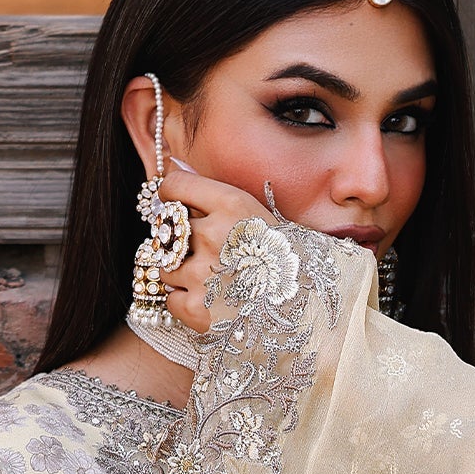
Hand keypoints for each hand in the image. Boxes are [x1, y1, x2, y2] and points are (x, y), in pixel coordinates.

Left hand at [155, 162, 268, 331]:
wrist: (308, 309)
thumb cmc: (285, 261)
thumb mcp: (258, 215)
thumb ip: (214, 194)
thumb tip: (174, 164)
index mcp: (232, 206)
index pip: (176, 185)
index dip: (170, 193)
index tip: (173, 200)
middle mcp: (213, 236)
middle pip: (168, 229)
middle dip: (181, 240)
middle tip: (207, 253)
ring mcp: (202, 274)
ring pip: (165, 267)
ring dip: (181, 274)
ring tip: (214, 281)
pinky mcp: (197, 309)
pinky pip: (171, 299)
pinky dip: (185, 302)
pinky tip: (212, 302)